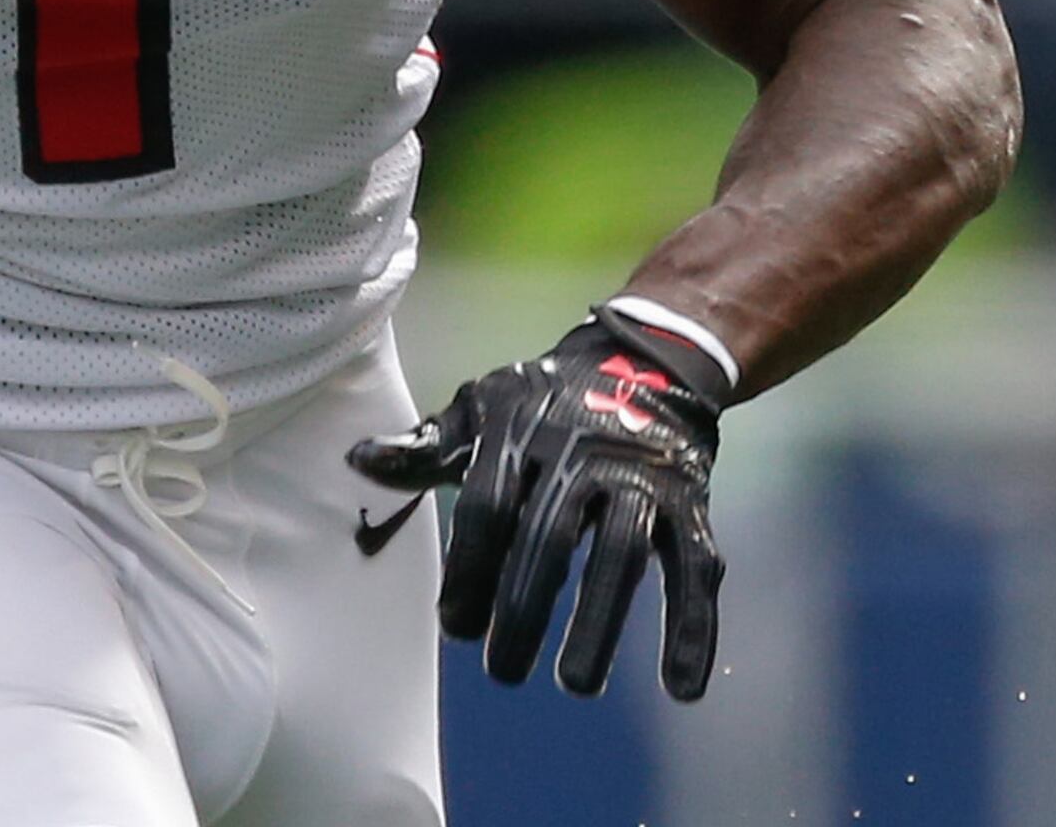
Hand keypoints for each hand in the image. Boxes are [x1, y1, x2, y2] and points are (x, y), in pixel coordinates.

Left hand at [349, 308, 725, 701]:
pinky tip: (682, 689)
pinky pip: (696, 572)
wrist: (647, 365)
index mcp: (521, 433)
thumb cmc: (545, 401)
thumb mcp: (481, 407)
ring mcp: (641, 482)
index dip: (471, 568)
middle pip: (551, 537)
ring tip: (575, 684)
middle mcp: (584, 455)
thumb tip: (359, 460)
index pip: (490, 506)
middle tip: (502, 670)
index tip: (454, 626)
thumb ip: (426, 445)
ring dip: (600, 623)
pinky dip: (693, 630)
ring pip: (622, 556)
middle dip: (524, 607)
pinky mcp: (690, 506)